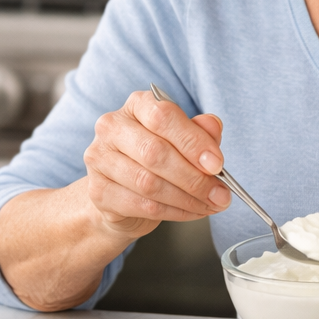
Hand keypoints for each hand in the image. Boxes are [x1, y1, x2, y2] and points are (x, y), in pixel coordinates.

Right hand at [82, 90, 230, 237]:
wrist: (121, 194)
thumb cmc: (155, 160)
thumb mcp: (181, 140)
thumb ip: (198, 131)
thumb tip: (213, 126)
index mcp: (137, 105)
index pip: (163, 116)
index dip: (193, 142)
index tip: (217, 164)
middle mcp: (112, 127)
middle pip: (156, 152)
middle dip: (194, 177)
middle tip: (219, 193)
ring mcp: (100, 159)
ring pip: (149, 183)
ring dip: (187, 199)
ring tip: (210, 205)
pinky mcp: (98, 191)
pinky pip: (142, 205)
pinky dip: (174, 212)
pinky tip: (192, 212)